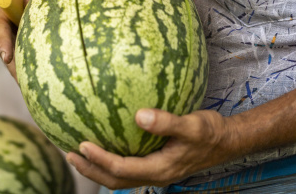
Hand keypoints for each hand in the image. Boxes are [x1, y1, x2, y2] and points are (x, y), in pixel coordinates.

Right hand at [0, 0, 40, 79]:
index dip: (4, 44)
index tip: (7, 57)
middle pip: (5, 52)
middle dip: (14, 68)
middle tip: (24, 83)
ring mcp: (4, 42)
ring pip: (11, 60)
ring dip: (20, 74)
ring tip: (32, 90)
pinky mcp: (13, 48)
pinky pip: (18, 61)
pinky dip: (26, 72)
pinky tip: (36, 86)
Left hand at [66, 108, 238, 188]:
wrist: (225, 141)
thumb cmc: (210, 132)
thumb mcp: (191, 125)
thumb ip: (166, 122)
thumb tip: (138, 115)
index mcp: (160, 169)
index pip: (122, 168)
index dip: (100, 159)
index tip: (82, 145)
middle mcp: (154, 174)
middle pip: (115, 180)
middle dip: (90, 169)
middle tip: (69, 154)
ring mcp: (155, 171)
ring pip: (120, 176)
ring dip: (97, 168)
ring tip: (78, 154)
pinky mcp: (157, 163)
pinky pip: (128, 166)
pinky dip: (111, 161)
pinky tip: (106, 143)